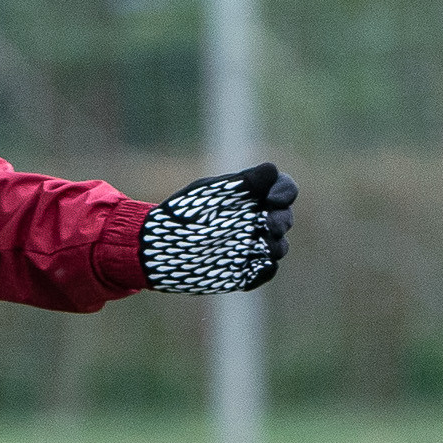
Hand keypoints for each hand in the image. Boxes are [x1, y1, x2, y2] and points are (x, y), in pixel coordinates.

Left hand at [139, 163, 296, 293]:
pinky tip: (258, 264)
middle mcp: (257, 222)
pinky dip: (266, 269)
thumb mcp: (211, 194)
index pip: (284, 189)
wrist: (158, 246)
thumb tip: (272, 170)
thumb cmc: (183, 213)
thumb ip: (243, 183)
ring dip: (275, 245)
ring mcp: (253, 248)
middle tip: (267, 223)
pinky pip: (265, 272)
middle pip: (285, 218)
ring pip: (279, 247)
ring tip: (260, 244)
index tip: (273, 197)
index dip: (285, 191)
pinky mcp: (246, 272)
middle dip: (280, 219)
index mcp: (252, 198)